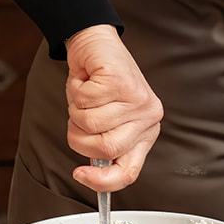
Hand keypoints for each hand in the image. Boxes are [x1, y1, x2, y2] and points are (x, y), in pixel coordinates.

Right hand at [65, 24, 161, 194]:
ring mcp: (137, 99)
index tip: (80, 174)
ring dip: (75, 109)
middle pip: (106, 148)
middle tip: (78, 117)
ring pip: (91, 123)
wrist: (96, 43)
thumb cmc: (98, 82)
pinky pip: (85, 100)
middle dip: (79, 135)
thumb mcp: (105, 119)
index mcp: (145, 132)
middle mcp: (148, 117)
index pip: (129, 171)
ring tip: (84, 95)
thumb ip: (104, 144)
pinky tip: (85, 80)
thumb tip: (89, 173)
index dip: (102, 180)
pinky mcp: (121, 81)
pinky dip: (75, 90)